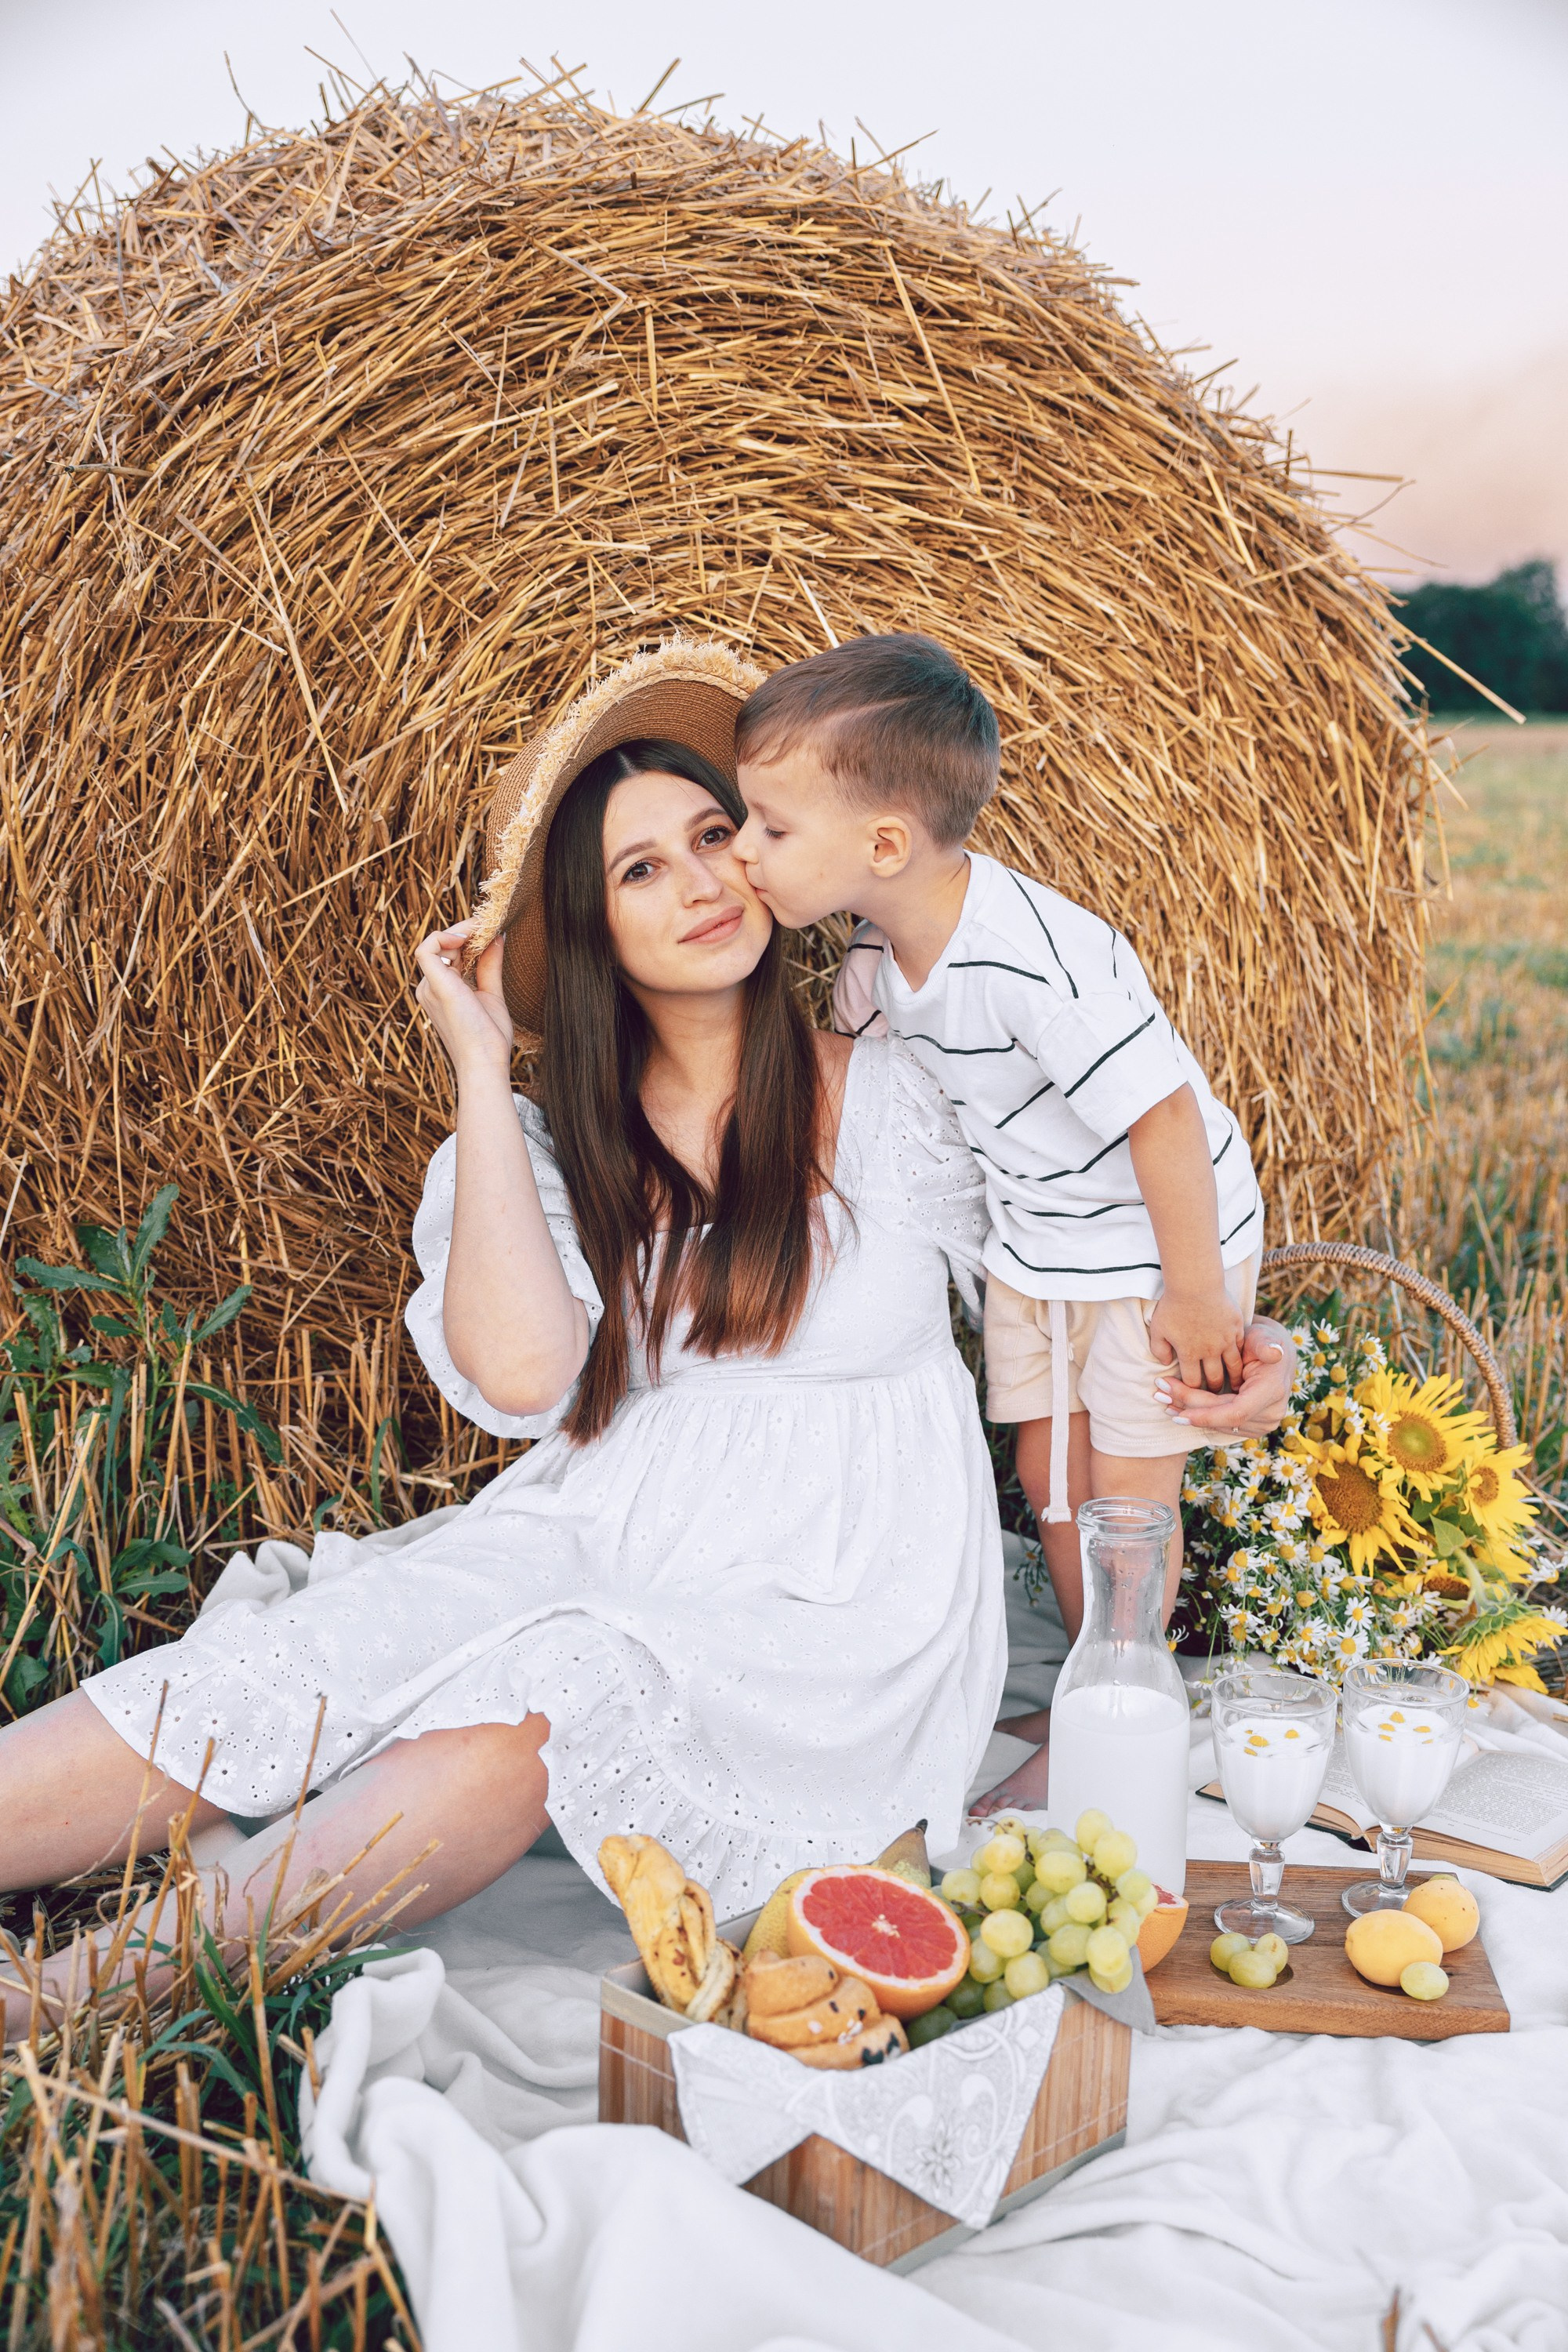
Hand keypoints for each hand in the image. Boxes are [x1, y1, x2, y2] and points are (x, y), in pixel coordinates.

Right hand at [414, 921, 514, 1079]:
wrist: (485, 1062)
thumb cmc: (489, 1038)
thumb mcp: (491, 992)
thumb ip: (490, 965)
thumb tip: (498, 937)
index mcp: (442, 990)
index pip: (449, 953)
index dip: (468, 938)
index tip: (492, 929)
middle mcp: (430, 987)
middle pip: (442, 945)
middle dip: (467, 930)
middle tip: (491, 923)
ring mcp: (429, 987)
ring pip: (434, 943)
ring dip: (459, 929)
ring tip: (483, 927)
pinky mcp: (434, 986)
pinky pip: (426, 949)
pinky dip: (444, 936)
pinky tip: (467, 937)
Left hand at [1148, 1284, 1245, 1392]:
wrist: (1195, 1282)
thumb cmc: (1172, 1305)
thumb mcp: (1157, 1329)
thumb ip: (1159, 1350)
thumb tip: (1165, 1364)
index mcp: (1188, 1353)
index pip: (1193, 1382)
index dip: (1194, 1391)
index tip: (1196, 1394)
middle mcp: (1209, 1351)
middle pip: (1215, 1379)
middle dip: (1215, 1389)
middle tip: (1216, 1393)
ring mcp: (1225, 1339)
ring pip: (1233, 1366)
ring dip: (1234, 1377)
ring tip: (1236, 1384)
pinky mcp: (1236, 1327)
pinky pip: (1241, 1347)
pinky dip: (1241, 1356)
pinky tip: (1243, 1362)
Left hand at [1158, 1316, 1297, 1437]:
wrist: (1271, 1351)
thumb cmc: (1262, 1340)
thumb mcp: (1263, 1336)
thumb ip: (1265, 1344)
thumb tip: (1273, 1353)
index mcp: (1272, 1392)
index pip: (1235, 1412)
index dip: (1206, 1415)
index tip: (1179, 1412)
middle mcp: (1271, 1413)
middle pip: (1222, 1418)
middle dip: (1190, 1407)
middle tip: (1161, 1393)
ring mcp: (1263, 1423)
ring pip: (1219, 1424)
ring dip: (1190, 1412)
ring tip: (1163, 1398)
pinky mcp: (1252, 1426)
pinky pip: (1222, 1424)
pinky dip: (1199, 1415)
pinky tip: (1177, 1406)